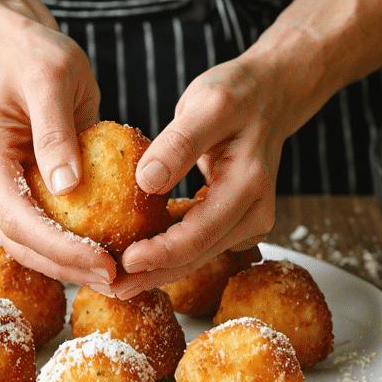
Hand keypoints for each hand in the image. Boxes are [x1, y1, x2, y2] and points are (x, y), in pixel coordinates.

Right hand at [0, 22, 117, 287]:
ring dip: (70, 266)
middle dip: (68, 267)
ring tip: (117, 278)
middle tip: (118, 281)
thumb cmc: (37, 58)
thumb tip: (67, 187)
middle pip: (20, 241)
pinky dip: (71, 248)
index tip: (102, 261)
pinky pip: (41, 232)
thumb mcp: (52, 81)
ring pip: (28, 246)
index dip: (58, 247)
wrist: (21, 54)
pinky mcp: (16, 198)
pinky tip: (107, 256)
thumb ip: (56, 133)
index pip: (17, 215)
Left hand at [111, 55, 299, 297]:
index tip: (124, 262)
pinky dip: (168, 252)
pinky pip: (199, 245)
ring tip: (116, 281)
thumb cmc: (238, 93)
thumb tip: (147, 182)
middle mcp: (254, 213)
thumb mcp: (207, 104)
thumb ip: (179, 143)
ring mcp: (249, 222)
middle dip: (153, 276)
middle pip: (197, 257)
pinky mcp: (237, 223)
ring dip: (158, 271)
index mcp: (248, 185)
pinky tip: (136, 256)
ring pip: (197, 257)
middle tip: (110, 288)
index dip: (160, 254)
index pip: (199, 234)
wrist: (272, 94)